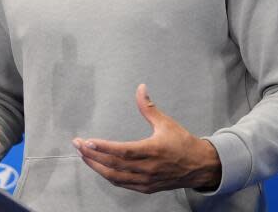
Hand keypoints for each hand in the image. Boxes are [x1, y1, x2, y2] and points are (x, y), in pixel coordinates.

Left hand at [73, 84, 220, 193]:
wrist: (200, 166)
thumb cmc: (183, 143)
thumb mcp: (166, 123)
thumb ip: (149, 107)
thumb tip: (140, 88)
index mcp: (152, 150)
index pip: (122, 151)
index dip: (103, 147)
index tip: (87, 141)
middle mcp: (147, 168)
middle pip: (113, 164)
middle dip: (92, 155)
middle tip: (78, 145)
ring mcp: (146, 180)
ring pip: (115, 177)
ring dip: (97, 167)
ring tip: (84, 156)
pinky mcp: (146, 187)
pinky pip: (122, 184)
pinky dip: (109, 176)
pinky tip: (100, 168)